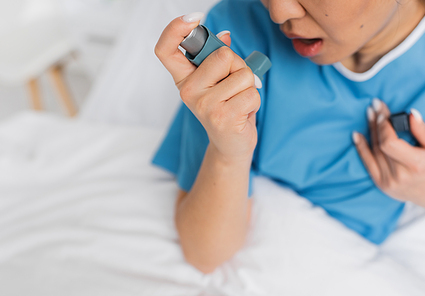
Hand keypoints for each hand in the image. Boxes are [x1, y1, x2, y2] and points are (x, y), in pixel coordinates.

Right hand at [154, 13, 259, 162]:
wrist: (231, 144)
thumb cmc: (227, 108)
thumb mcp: (219, 81)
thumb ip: (219, 59)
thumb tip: (224, 35)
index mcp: (184, 78)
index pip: (165, 50)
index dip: (174, 29)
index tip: (193, 18)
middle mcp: (189, 91)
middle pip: (223, 55)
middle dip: (239, 66)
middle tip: (234, 86)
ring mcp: (204, 105)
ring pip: (242, 74)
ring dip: (249, 87)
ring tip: (239, 102)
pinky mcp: (223, 117)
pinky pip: (251, 93)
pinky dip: (255, 101)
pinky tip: (243, 113)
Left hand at [353, 99, 424, 209]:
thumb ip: (423, 131)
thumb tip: (411, 113)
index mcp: (416, 165)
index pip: (389, 143)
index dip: (383, 126)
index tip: (383, 112)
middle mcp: (400, 176)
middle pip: (380, 145)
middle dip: (376, 123)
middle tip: (374, 106)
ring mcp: (388, 182)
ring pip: (373, 152)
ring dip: (370, 131)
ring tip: (369, 114)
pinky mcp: (381, 185)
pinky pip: (367, 164)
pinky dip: (361, 148)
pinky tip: (356, 135)